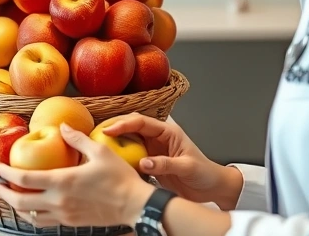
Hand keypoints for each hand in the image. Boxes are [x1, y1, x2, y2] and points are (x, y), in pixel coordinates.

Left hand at [0, 124, 154, 228]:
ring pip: (30, 216)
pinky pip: (45, 222)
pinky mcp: (72, 223)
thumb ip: (77, 139)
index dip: (6, 173)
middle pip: (20, 202)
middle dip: (3, 194)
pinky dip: (33, 215)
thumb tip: (62, 127)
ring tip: (10, 197)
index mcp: (62, 182)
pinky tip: (33, 207)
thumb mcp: (99, 151)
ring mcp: (64, 215)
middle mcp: (59, 201)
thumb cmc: (119, 177)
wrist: (136, 206)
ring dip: (16, 207)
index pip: (24, 179)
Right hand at [98, 113, 241, 210]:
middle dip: (113, 127)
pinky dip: (120, 155)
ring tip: (98, 145)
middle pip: (131, 126)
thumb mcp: (187, 167)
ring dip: (115, 141)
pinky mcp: (149, 161)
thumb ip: (166, 164)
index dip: (123, 124)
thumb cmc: (204, 173)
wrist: (211, 188)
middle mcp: (158, 137)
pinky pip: (131, 155)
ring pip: (128, 139)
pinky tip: (110, 159)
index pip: (141, 122)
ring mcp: (152, 149)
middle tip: (96, 134)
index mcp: (167, 132)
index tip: (107, 130)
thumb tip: (143, 162)